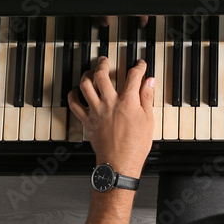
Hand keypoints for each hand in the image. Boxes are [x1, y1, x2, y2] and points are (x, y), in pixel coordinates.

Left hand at [68, 56, 154, 177]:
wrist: (120, 163)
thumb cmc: (135, 146)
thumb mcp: (148, 120)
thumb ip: (147, 98)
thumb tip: (149, 82)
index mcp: (127, 102)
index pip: (133, 76)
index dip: (138, 67)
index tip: (140, 65)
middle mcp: (109, 103)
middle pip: (101, 75)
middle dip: (103, 63)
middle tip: (104, 60)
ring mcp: (96, 111)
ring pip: (85, 85)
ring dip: (86, 75)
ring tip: (90, 72)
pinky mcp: (88, 121)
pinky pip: (74, 104)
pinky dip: (73, 95)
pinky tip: (76, 91)